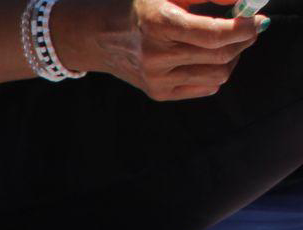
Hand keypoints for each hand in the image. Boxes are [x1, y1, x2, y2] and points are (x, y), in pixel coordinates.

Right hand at [59, 0, 263, 99]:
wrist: (100, 36)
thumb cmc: (141, 7)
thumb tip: (240, 3)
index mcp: (159, 24)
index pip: (215, 35)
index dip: (244, 28)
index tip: (256, 20)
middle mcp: (155, 56)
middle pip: (222, 55)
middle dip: (244, 40)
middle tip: (248, 28)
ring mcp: (156, 78)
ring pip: (219, 74)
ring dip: (233, 56)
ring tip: (227, 43)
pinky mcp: (158, 93)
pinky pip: (206, 87)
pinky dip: (216, 71)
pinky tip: (209, 58)